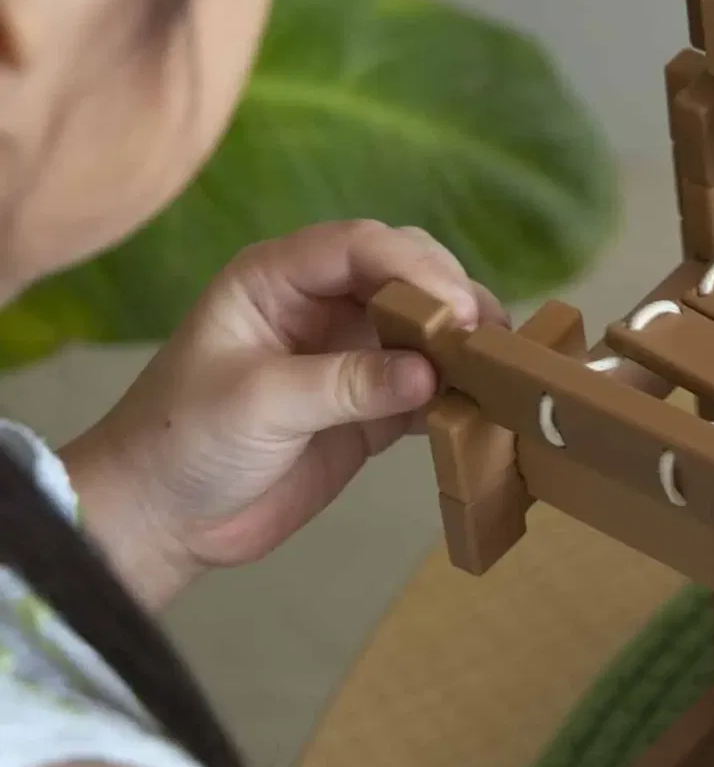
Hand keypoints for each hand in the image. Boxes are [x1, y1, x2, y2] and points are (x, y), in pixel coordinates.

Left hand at [61, 220, 505, 608]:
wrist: (162, 520)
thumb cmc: (183, 442)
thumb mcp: (259, 403)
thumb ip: (347, 384)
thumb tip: (431, 375)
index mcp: (278, 280)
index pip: (361, 247)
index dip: (416, 268)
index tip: (458, 311)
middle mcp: (321, 305)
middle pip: (404, 273)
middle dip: (450, 296)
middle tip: (487, 337)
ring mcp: (349, 355)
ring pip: (424, 327)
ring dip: (463, 343)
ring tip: (499, 368)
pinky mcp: (370, 408)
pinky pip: (426, 387)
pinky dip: (457, 393)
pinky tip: (483, 405)